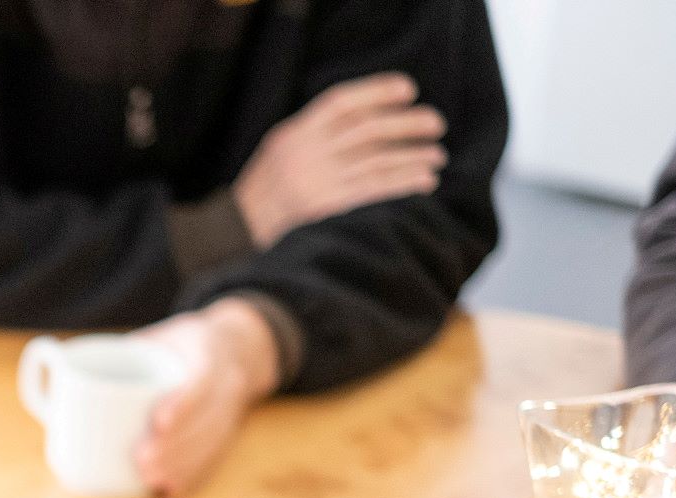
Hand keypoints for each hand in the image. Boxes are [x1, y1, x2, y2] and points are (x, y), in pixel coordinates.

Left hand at [132, 297, 281, 497]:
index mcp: (209, 352)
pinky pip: (215, 459)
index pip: (202, 379)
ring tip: (150, 478)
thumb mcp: (159, 333)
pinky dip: (192, 476)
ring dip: (181, 465)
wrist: (235, 350)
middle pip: (207, 420)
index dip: (182, 403)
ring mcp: (232, 411)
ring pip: (211, 443)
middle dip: (175, 445)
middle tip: (142, 461)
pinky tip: (170, 490)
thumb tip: (58, 363)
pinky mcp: (229, 433)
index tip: (158, 422)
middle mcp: (228, 382)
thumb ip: (120, 349)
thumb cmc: (181, 344)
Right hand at [233, 73, 447, 248]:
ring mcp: (316, 183)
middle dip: (407, 124)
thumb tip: (370, 115)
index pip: (341, 103)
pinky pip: (373, 191)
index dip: (378, 91)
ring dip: (413, 156)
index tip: (408, 89)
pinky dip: (402, 183)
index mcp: (294, 134)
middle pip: (366, 130)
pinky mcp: (326, 209)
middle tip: (436, 122)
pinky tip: (425, 180)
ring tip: (437, 155)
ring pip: (376, 161)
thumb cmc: (266, 189)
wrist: (238, 231)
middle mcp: (305, 154)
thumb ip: (316, 131)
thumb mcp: (281, 148)